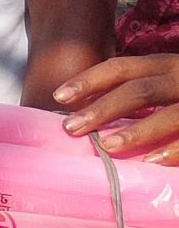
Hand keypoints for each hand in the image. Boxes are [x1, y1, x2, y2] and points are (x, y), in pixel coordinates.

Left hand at [58, 55, 178, 160]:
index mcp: (163, 66)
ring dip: (135, 131)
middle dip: (103, 108)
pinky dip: (172, 150)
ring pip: (168, 114)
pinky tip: (151, 161)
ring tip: (107, 146)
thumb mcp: (165, 81)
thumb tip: (88, 113)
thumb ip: (138, 92)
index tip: (59, 96)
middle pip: (138, 90)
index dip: (89, 80)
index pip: (120, 68)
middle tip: (71, 127)